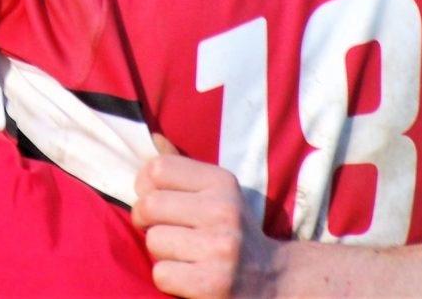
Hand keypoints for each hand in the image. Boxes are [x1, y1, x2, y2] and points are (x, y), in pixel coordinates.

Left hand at [133, 142, 279, 298]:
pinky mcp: (214, 284)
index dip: (144, 186)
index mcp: (222, 183)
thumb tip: (154, 138)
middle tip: (163, 231)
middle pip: (149, 205)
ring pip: (153, 241)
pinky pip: (161, 273)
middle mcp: (224, 211)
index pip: (158, 169)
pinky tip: (189, 277)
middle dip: (146, 221)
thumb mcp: (218, 194)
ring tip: (183, 255)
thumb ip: (184, 170)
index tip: (155, 201)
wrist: (277, 280)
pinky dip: (168, 278)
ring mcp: (221, 248)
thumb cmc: (234, 233)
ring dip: (160, 253)